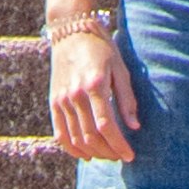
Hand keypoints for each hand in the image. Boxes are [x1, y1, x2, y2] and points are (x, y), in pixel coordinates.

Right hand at [48, 15, 137, 159]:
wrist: (71, 32)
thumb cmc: (101, 49)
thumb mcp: (120, 69)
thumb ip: (127, 99)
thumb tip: (135, 127)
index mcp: (95, 86)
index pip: (107, 126)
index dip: (119, 145)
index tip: (130, 156)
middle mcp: (76, 95)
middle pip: (91, 136)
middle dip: (108, 152)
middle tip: (120, 156)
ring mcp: (62, 100)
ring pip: (76, 139)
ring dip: (93, 153)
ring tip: (107, 155)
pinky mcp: (54, 102)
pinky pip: (60, 134)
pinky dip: (72, 149)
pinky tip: (86, 155)